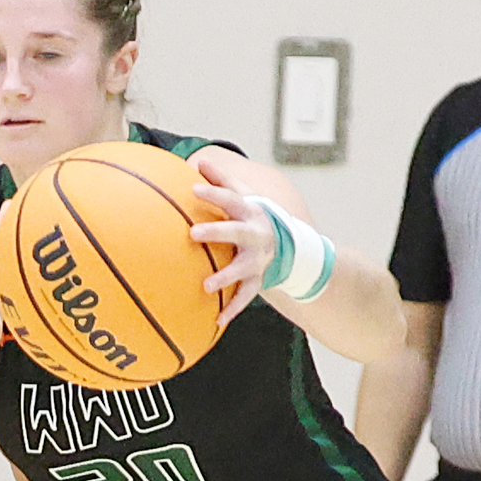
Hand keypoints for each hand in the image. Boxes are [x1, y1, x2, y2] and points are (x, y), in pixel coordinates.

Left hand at [189, 156, 276, 326]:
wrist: (287, 243)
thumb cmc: (252, 215)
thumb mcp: (242, 195)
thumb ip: (221, 180)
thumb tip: (197, 159)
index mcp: (249, 212)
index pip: (231, 199)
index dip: (214, 193)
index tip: (194, 188)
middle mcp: (256, 235)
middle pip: (237, 232)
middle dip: (217, 232)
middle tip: (193, 234)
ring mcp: (258, 259)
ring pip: (242, 269)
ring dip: (225, 277)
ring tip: (206, 286)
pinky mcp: (257, 279)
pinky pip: (245, 297)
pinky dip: (232, 309)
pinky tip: (217, 321)